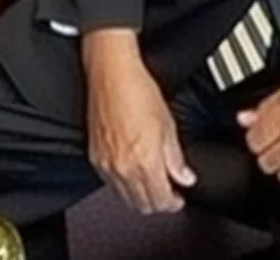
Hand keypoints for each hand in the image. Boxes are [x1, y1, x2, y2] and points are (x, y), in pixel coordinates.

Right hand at [83, 29, 196, 213]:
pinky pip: (110, 183)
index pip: (161, 201)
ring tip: (152, 181)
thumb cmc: (138, 90)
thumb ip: (176, 157)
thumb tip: (184, 176)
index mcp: (144, 161)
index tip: (178, 196)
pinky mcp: (95, 158)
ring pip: (125, 198)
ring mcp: (106, 165)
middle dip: (158, 202)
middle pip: (142, 205)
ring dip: (140, 195)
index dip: (173, 202)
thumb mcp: (168, 124)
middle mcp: (123, 168)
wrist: (112, 74)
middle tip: (168, 190)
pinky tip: (133, 171)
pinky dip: (124, 184)